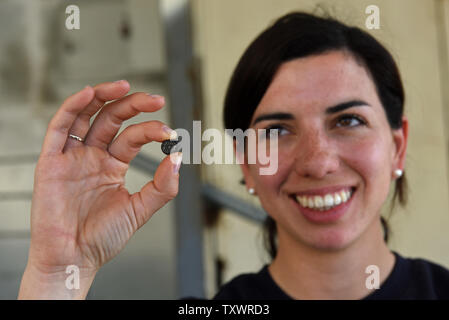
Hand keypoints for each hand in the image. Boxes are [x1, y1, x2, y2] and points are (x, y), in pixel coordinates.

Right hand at [18, 81, 181, 298]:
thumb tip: (177, 159)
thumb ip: (161, 187)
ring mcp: (72, 157)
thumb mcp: (139, 210)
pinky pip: (59, 129)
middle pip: (111, 119)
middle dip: (132, 105)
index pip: (132, 137)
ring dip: (103, 96)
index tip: (169, 132)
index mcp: (112, 165)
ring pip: (86, 116)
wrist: (74, 259)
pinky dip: (72, 108)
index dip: (150, 130)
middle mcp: (92, 157)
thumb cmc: (102, 238)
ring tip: (124, 85)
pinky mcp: (51, 162)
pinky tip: (89, 94)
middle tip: (155, 99)